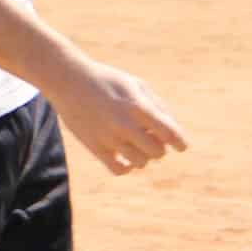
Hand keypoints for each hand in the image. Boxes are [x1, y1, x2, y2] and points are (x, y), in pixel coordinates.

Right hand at [50, 61, 187, 176]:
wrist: (69, 80)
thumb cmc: (108, 81)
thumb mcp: (136, 84)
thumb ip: (157, 106)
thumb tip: (173, 132)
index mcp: (138, 105)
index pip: (169, 132)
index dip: (180, 142)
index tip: (182, 146)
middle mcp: (124, 123)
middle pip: (157, 152)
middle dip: (159, 148)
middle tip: (153, 140)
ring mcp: (109, 137)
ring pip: (140, 162)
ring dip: (144, 157)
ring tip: (137, 145)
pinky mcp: (95, 147)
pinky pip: (119, 170)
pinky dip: (128, 168)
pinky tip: (126, 158)